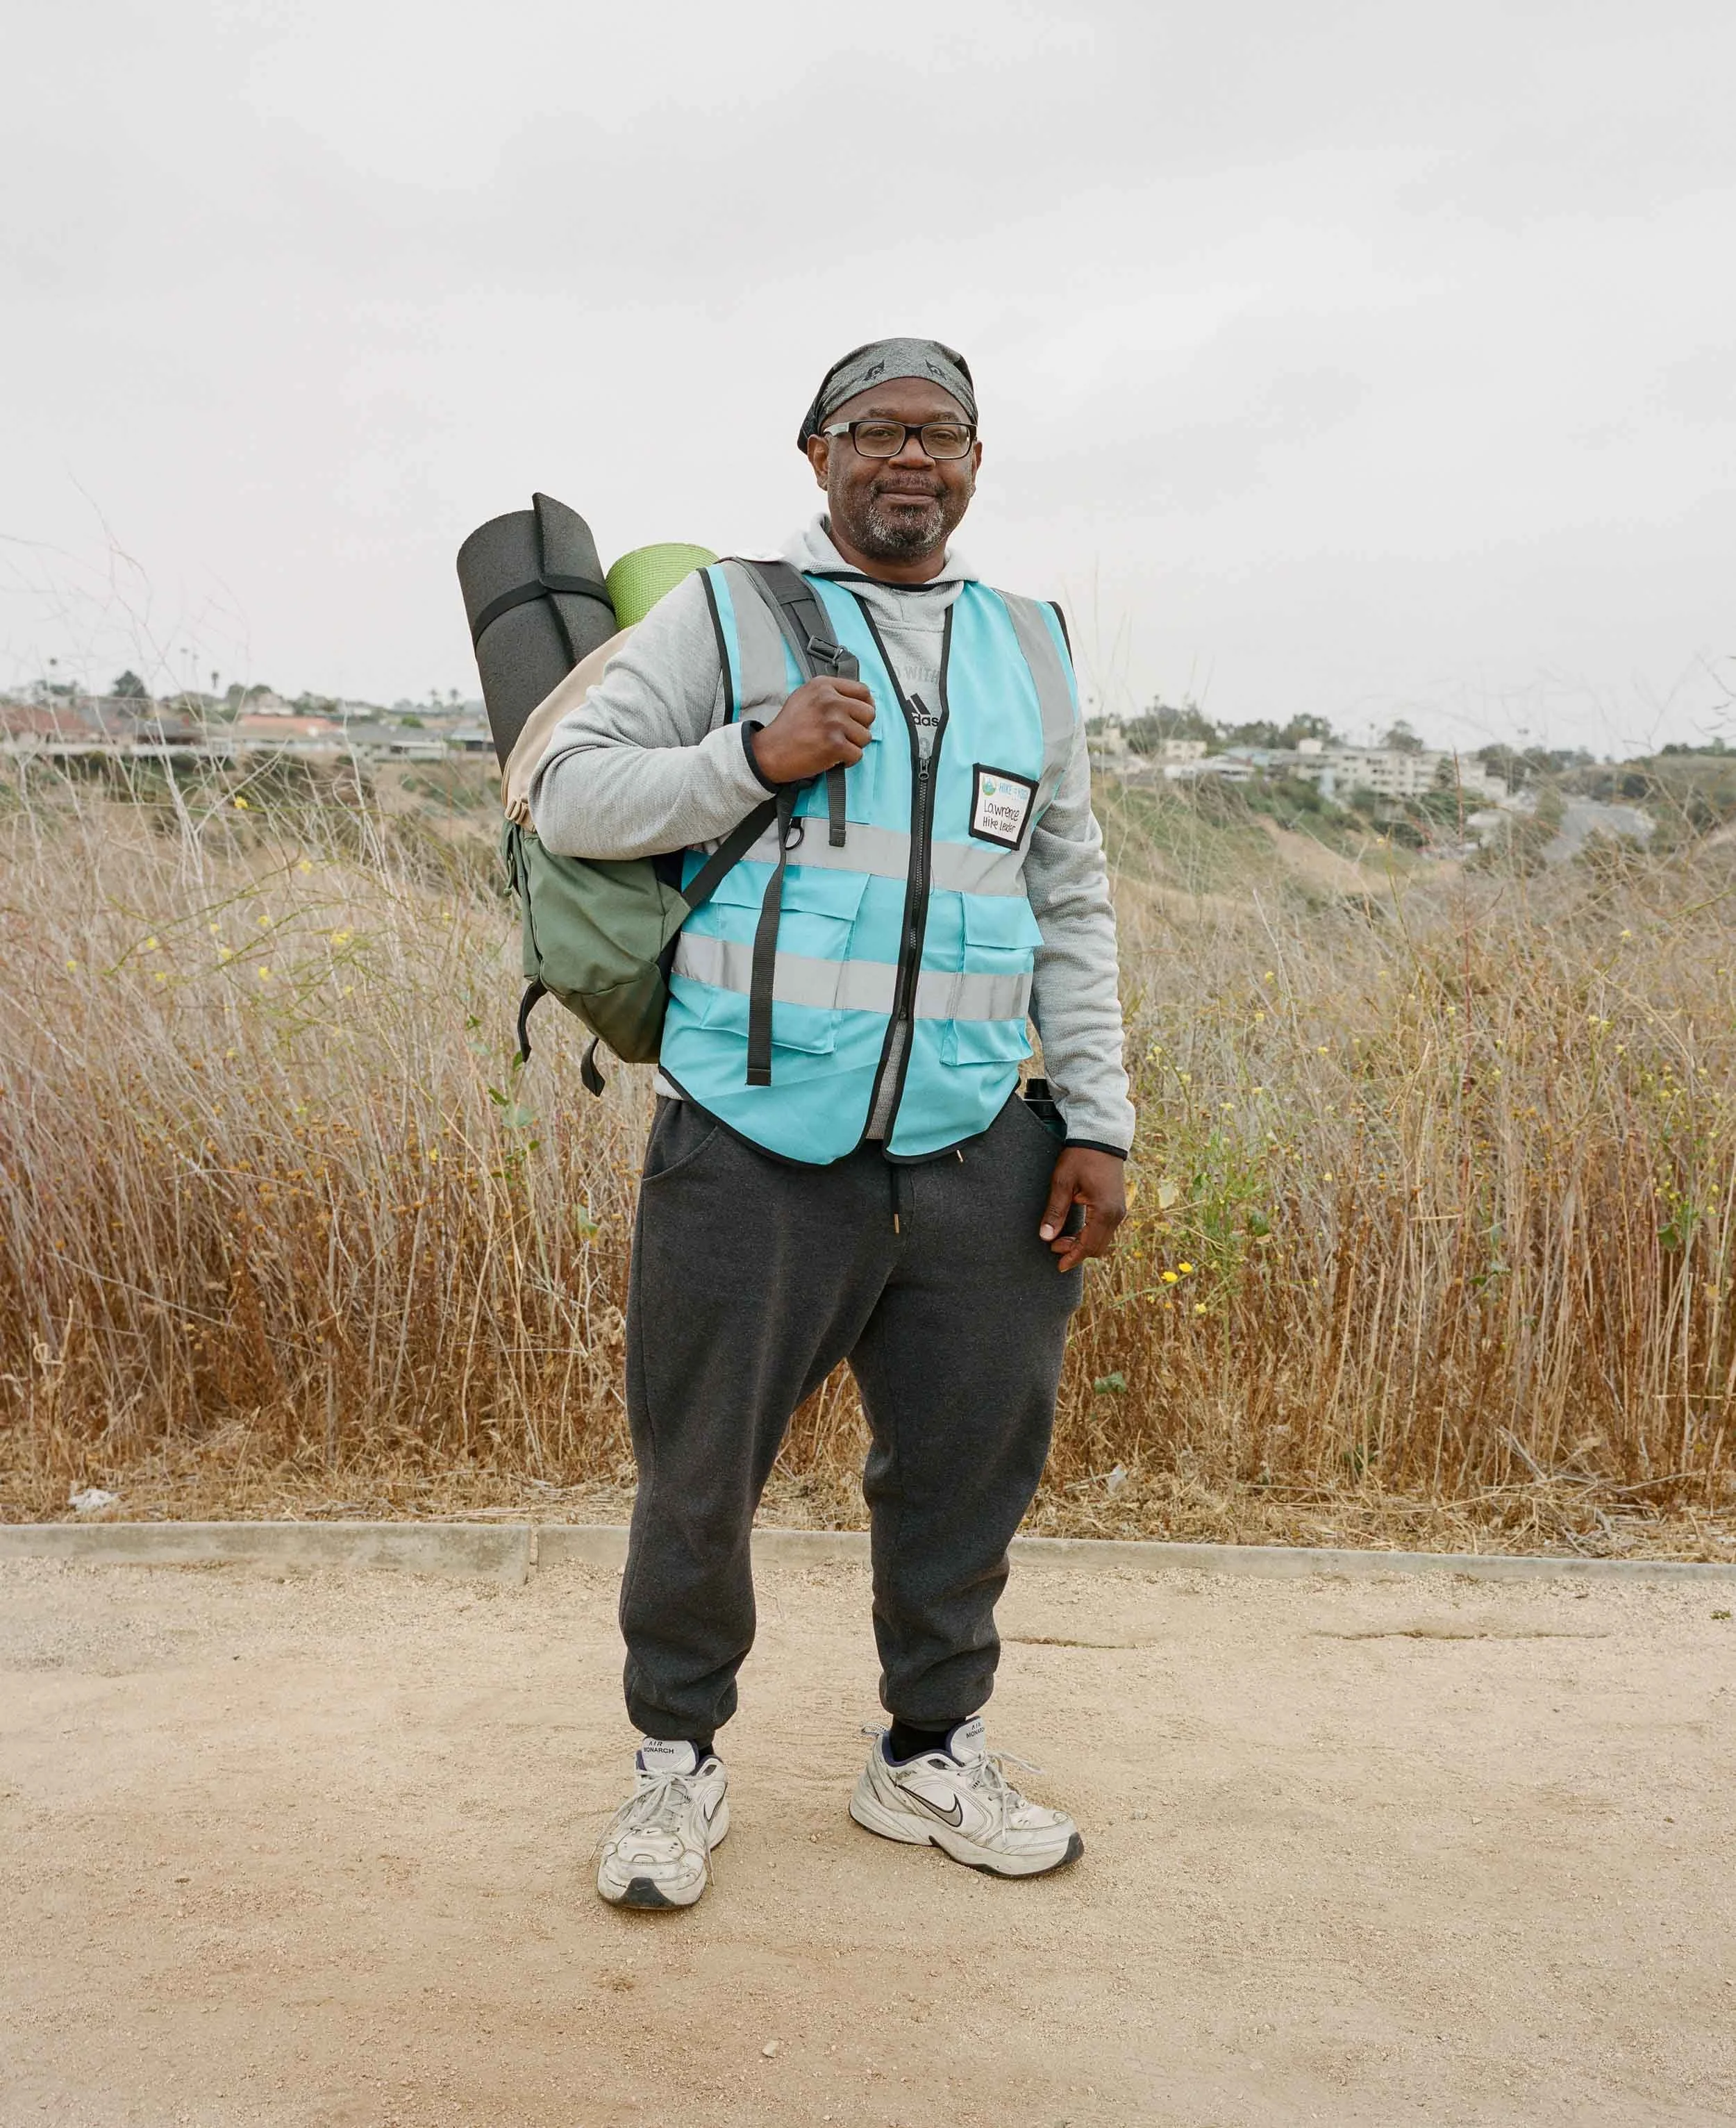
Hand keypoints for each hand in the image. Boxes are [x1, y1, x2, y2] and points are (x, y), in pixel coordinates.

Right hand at [751, 676, 874, 783]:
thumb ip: (830, 694)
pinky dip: (848, 761)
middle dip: (861, 727)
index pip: (863, 691)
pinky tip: (834, 758)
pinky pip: (858, 754)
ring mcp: (833, 722)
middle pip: (869, 713)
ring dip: (854, 745)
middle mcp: (830, 700)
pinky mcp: (835, 744)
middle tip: (846, 735)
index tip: (859, 717)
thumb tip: (859, 701)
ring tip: (836, 747)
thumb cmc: (788, 728)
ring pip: (866, 736)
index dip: (865, 706)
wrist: (770, 752)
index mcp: (823, 686)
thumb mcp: (805, 697)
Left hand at [1039, 1147, 1127, 1272]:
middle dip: (1076, 1252)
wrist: (1101, 1137)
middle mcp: (1116, 1214)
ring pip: (1102, 1239)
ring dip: (1083, 1243)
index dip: (1072, 1257)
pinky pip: (1105, 1229)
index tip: (1058, 1266)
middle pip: (1098, 1247)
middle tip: (1054, 1247)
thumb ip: (1055, 1212)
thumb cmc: (1080, 1157)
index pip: (1088, 1245)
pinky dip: (1090, 1234)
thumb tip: (1046, 1237)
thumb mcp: (1062, 1183)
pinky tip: (1075, 1230)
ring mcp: (1119, 1210)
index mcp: (1104, 1211)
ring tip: (1060, 1239)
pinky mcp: (1117, 1205)